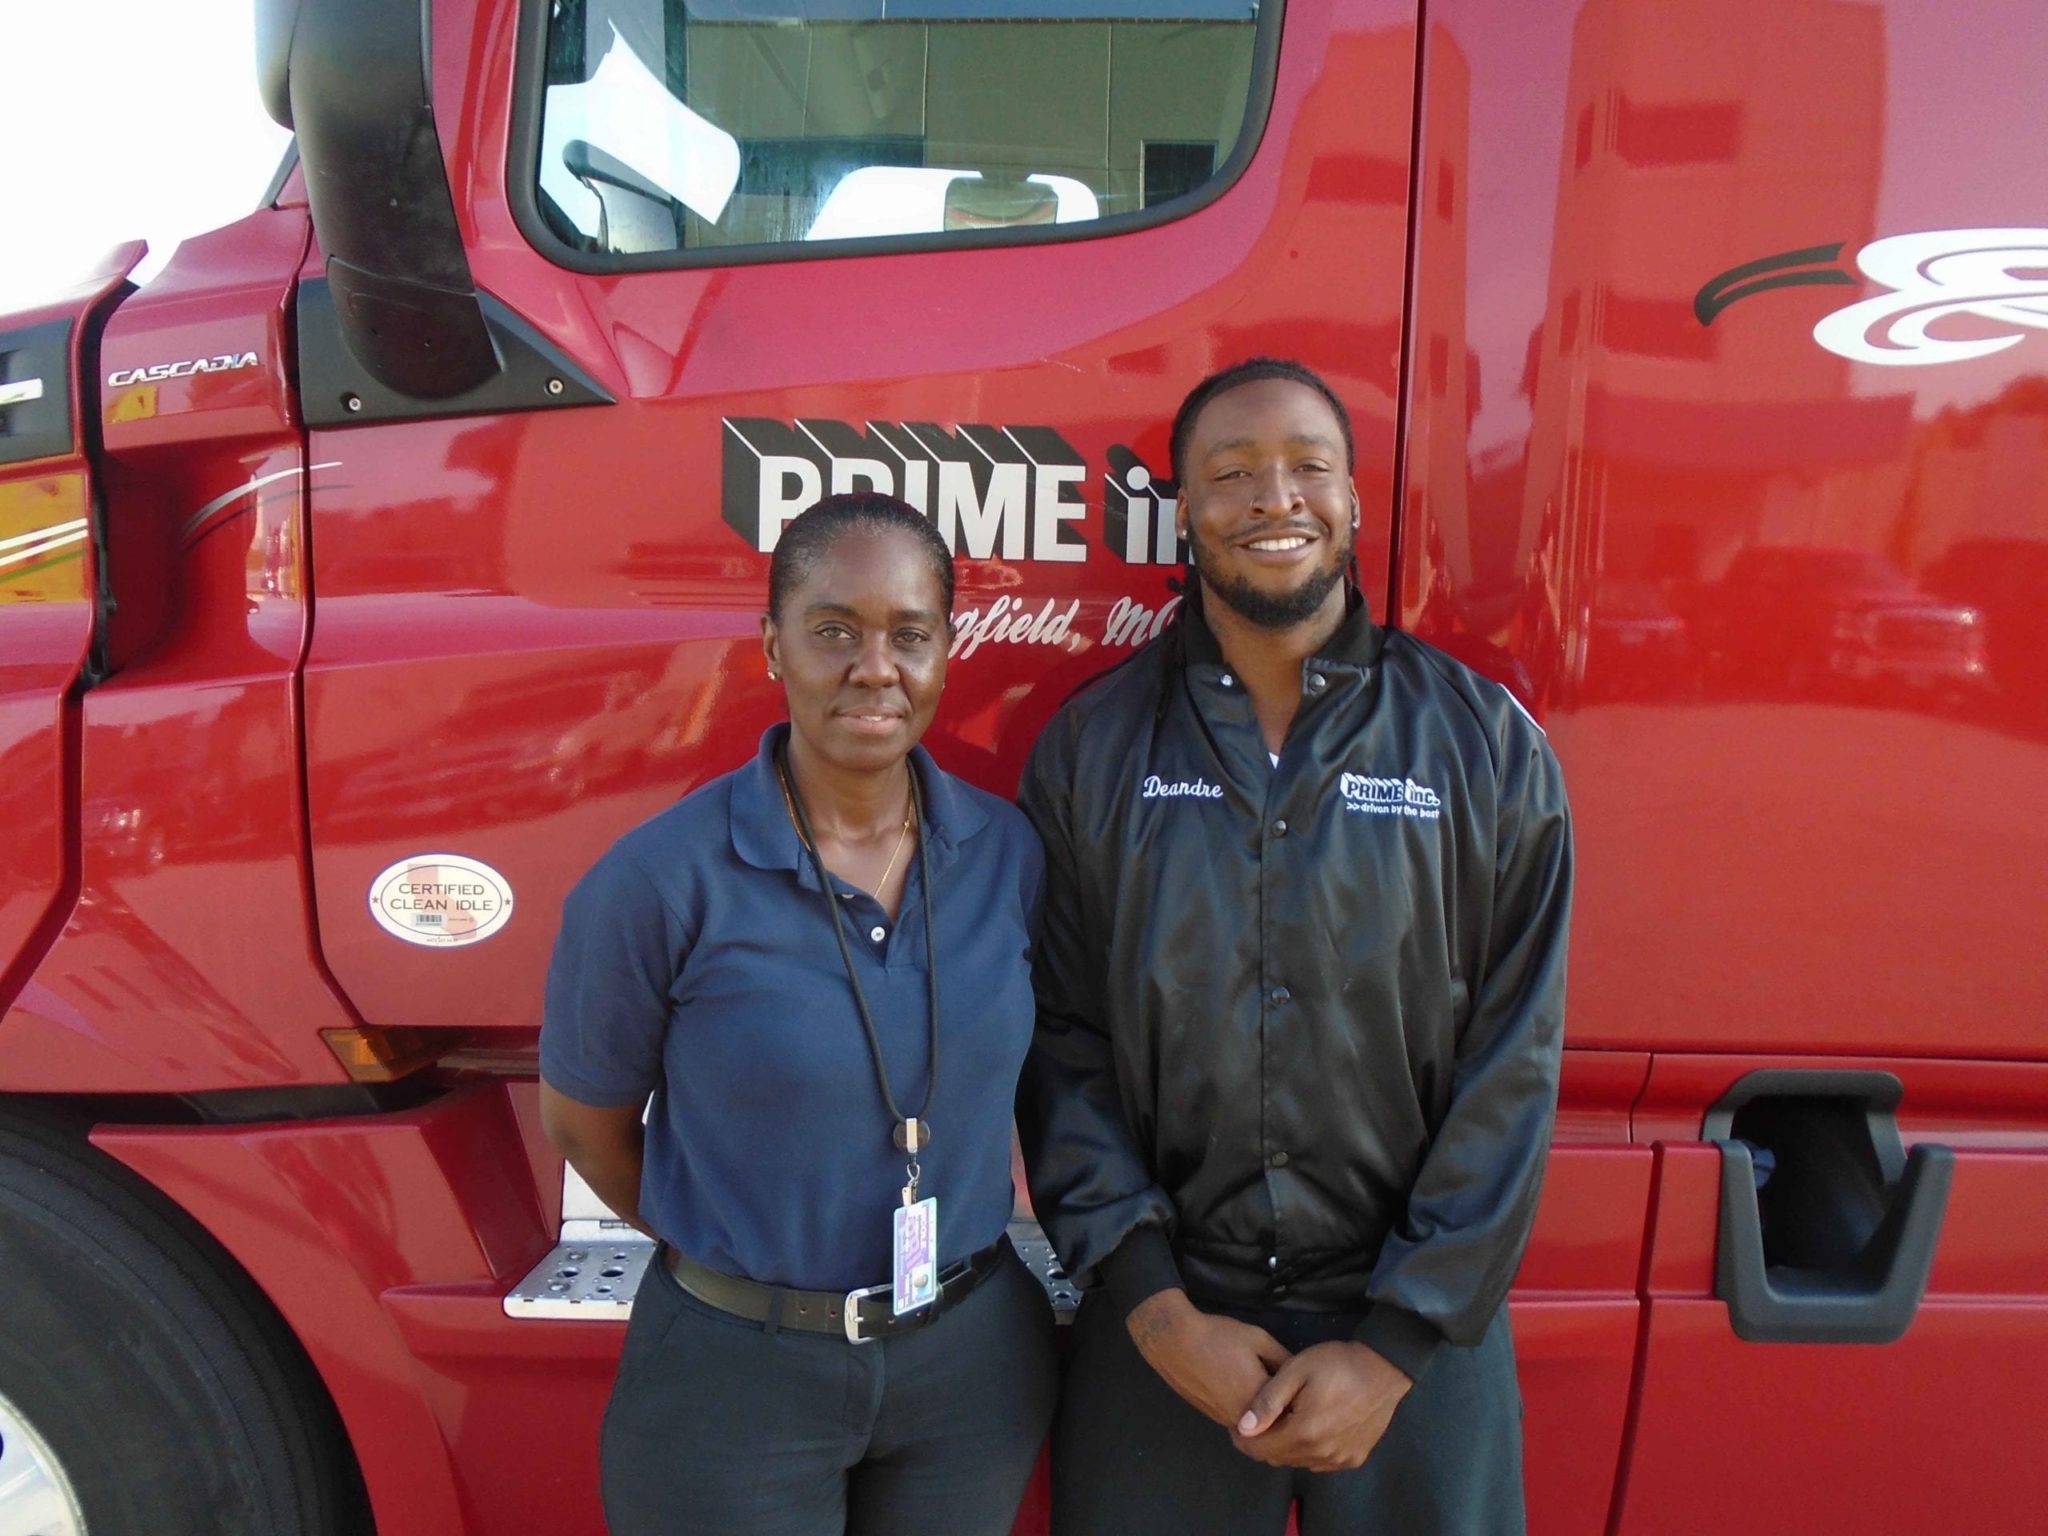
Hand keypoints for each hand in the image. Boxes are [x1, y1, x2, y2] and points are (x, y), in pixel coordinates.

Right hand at [1126, 1289, 1291, 1428]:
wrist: (1175, 1341)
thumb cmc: (1219, 1337)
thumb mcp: (1260, 1340)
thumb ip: (1284, 1360)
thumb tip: (1303, 1375)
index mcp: (1260, 1399)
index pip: (1294, 1412)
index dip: (1304, 1402)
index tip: (1311, 1392)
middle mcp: (1245, 1418)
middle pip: (1277, 1425)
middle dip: (1288, 1413)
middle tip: (1297, 1395)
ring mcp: (1227, 1421)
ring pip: (1259, 1427)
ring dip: (1269, 1416)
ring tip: (1274, 1393)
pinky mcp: (1215, 1418)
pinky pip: (1242, 1423)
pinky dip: (1251, 1415)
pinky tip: (1249, 1391)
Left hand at [1230, 1341, 1411, 1470]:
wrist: (1384, 1369)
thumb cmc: (1336, 1363)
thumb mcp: (1296, 1370)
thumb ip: (1268, 1401)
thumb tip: (1243, 1427)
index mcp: (1304, 1433)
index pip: (1259, 1449)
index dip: (1243, 1438)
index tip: (1237, 1422)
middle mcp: (1321, 1454)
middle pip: (1277, 1457)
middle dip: (1263, 1441)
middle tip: (1261, 1417)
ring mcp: (1339, 1459)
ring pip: (1297, 1461)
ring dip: (1285, 1446)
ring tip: (1285, 1419)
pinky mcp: (1353, 1459)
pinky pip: (1319, 1462)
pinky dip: (1307, 1449)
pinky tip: (1310, 1427)